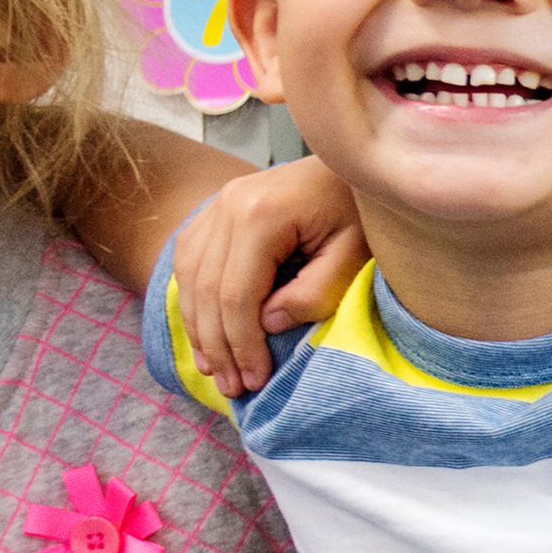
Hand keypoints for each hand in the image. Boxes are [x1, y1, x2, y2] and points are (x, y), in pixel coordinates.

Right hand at [172, 157, 367, 397]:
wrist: (353, 164)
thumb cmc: (361, 209)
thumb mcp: (353, 253)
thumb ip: (314, 292)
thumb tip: (267, 324)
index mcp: (260, 213)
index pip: (236, 294)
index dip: (242, 344)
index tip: (254, 380)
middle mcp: (227, 204)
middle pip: (206, 290)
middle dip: (218, 346)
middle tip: (233, 388)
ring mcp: (216, 204)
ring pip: (190, 278)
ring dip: (200, 330)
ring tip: (215, 371)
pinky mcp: (214, 210)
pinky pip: (190, 261)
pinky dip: (194, 301)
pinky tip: (206, 333)